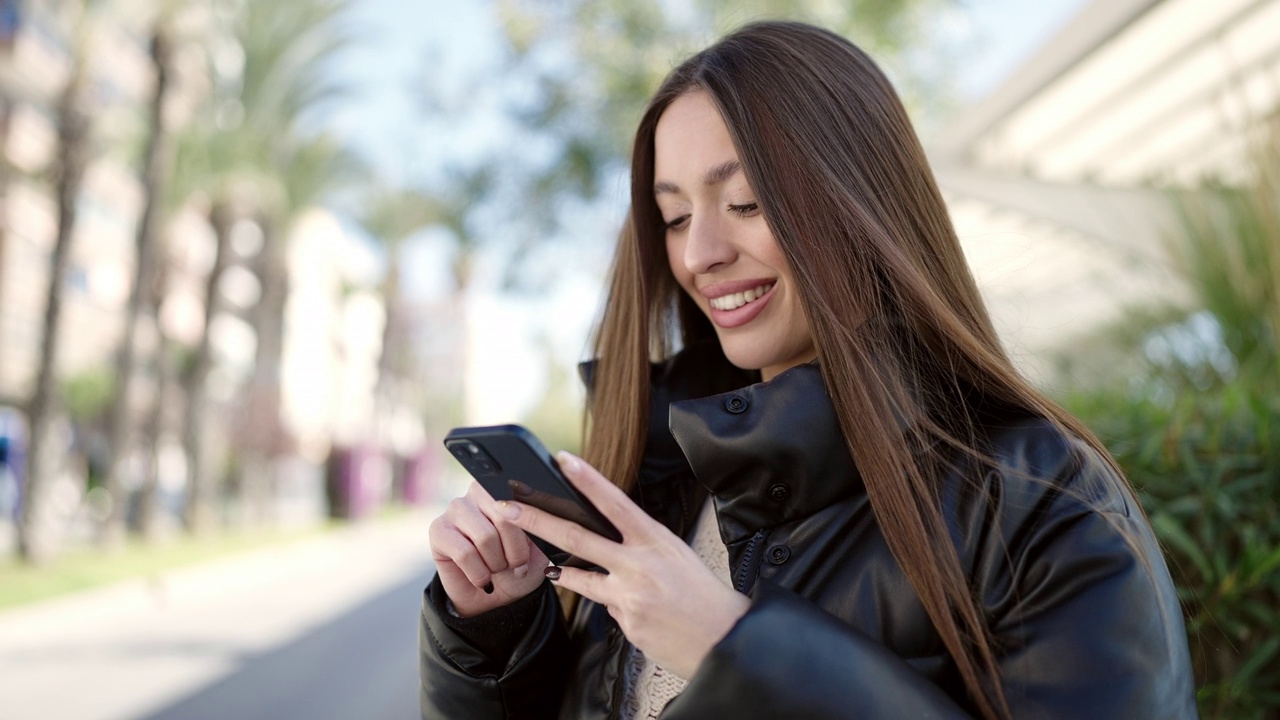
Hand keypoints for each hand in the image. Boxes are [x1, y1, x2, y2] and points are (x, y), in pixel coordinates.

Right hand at [428, 481, 548, 616]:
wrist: (497, 599)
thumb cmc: (519, 567)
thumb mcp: (539, 547)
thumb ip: (539, 525)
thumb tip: (538, 513)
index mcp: (505, 489)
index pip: (521, 501)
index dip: (528, 534)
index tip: (530, 556)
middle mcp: (477, 492)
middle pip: (504, 517)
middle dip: (515, 552)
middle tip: (516, 568)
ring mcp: (455, 509)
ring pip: (485, 537)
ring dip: (497, 564)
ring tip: (496, 570)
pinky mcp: (438, 530)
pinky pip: (464, 553)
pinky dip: (479, 574)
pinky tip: (482, 579)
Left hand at [498, 451, 749, 679]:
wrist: (723, 638)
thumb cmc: (703, 592)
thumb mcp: (675, 553)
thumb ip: (640, 544)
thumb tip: (606, 544)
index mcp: (654, 539)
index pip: (614, 502)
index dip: (587, 479)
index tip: (563, 460)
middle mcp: (637, 564)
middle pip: (576, 538)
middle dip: (535, 521)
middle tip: (505, 507)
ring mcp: (627, 595)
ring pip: (578, 578)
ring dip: (559, 570)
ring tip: (548, 563)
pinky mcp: (624, 622)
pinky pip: (606, 608)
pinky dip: (616, 605)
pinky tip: (641, 611)